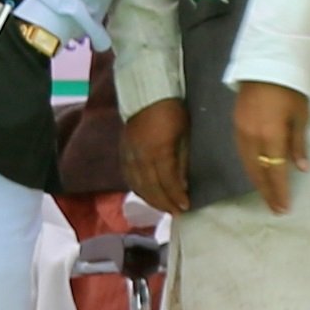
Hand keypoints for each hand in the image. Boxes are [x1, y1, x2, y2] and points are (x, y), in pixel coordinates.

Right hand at [120, 97, 190, 214]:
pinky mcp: (123, 152)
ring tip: (162, 208)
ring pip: (137, 184)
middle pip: (151, 187)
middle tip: (176, 214)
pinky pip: (128, 176)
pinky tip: (145, 194)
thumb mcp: (184, 135)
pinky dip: (137, 188)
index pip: (167, 181)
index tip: (186, 207)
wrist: (146, 95)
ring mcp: (129, 155)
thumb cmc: (172, 112)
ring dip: (150, 199)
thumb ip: (182, 160)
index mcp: (158, 151)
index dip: (176, 196)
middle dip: (164, 203)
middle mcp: (140, 156)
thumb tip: (183, 184)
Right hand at [232, 81, 309, 214]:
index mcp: (271, 136)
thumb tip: (301, 168)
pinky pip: (241, 153)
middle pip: (257, 171)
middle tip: (274, 208)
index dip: (279, 190)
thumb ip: (298, 144)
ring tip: (265, 193)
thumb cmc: (289, 92)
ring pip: (247, 163)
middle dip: (266, 191)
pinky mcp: (235, 126)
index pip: (275, 171)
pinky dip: (249, 166)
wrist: (265, 68)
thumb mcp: (301, 118)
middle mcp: (252, 138)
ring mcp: (241, 132)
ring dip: (256, 180)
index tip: (284, 207)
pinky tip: (255, 171)